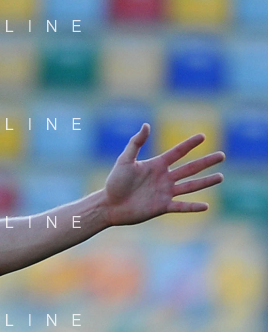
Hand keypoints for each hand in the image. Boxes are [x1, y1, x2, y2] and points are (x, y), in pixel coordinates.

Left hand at [102, 124, 224, 226]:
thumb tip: (146, 125)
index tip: (203, 136)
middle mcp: (164, 178)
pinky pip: (181, 206)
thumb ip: (135, 143)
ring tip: (221, 177)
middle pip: (190, 168)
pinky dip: (193, 206)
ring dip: (205, 182)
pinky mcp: (162, 207)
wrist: (108, 205)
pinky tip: (206, 206)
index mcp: (156, 165)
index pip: (177, 152)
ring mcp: (165, 192)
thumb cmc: (114, 182)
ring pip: (190, 186)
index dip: (189, 144)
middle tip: (222, 155)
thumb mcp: (125, 160)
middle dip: (206, 162)